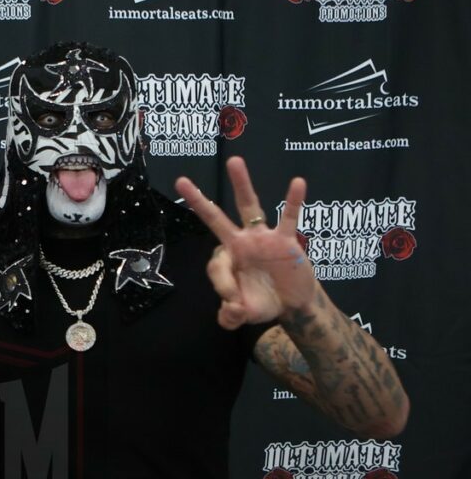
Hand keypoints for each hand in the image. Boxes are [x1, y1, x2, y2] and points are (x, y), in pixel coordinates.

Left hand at [173, 156, 315, 328]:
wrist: (292, 303)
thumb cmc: (263, 303)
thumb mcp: (244, 314)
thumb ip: (231, 316)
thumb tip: (230, 311)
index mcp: (226, 259)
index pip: (216, 267)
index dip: (224, 288)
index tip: (235, 306)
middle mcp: (240, 243)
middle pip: (215, 218)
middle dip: (199, 201)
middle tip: (181, 181)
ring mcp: (262, 238)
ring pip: (249, 207)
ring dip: (241, 185)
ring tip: (233, 161)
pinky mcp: (285, 240)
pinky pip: (289, 217)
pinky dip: (293, 201)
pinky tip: (298, 182)